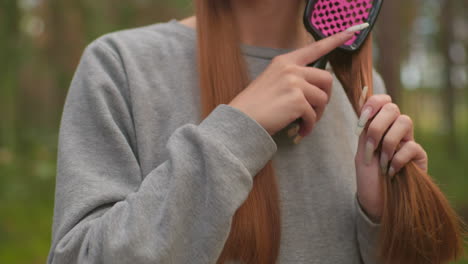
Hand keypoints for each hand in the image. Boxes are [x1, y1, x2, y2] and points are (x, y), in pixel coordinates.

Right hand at [228, 28, 357, 136]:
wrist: (241, 119)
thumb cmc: (255, 104)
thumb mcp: (271, 80)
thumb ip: (291, 77)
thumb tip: (313, 88)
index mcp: (285, 61)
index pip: (314, 48)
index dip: (335, 40)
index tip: (350, 32)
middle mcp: (291, 69)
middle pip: (326, 78)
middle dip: (325, 96)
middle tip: (317, 109)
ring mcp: (294, 84)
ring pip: (322, 98)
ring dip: (317, 114)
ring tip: (306, 122)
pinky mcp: (297, 101)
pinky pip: (314, 115)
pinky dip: (309, 126)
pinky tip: (301, 131)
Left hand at [355, 94, 427, 220]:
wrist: (375, 202)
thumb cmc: (368, 177)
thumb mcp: (361, 151)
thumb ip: (365, 128)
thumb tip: (364, 96)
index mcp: (379, 126)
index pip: (382, 101)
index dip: (372, 104)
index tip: (361, 121)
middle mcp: (395, 130)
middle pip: (392, 108)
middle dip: (376, 127)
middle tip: (369, 148)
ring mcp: (409, 141)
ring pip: (404, 122)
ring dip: (387, 143)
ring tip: (382, 162)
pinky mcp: (420, 156)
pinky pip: (411, 146)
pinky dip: (397, 159)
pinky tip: (392, 172)